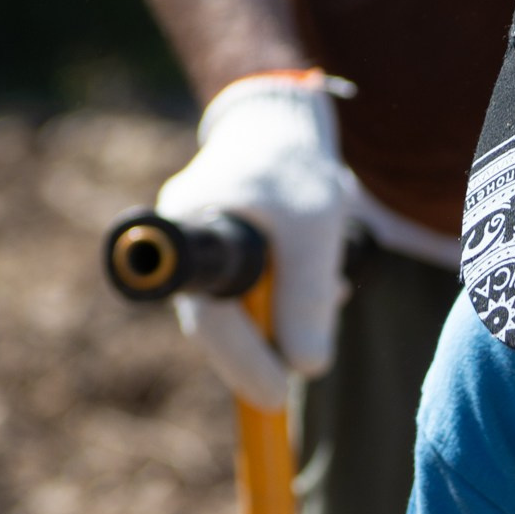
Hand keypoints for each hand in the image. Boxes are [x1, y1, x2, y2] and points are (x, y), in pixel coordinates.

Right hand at [154, 72, 354, 409]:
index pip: (207, 313)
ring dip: (283, 321)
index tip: (272, 393)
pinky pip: (252, 293)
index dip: (239, 358)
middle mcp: (186, 241)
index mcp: (192, 226)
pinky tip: (324, 285)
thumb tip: (306, 368)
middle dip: (264, 350)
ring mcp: (203, 246)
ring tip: (328, 301)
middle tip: (291, 388)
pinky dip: (287, 300)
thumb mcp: (314, 229)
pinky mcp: (226, 250)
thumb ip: (309, 297)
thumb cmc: (294, 164)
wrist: (282, 119)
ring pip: (241, 310)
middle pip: (219, 322)